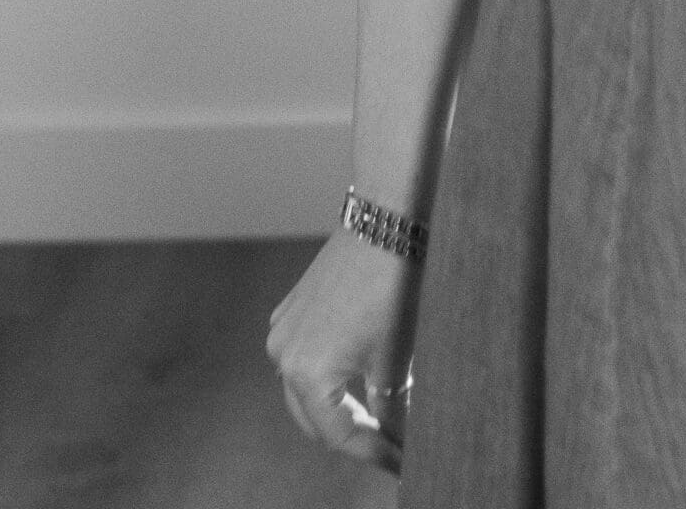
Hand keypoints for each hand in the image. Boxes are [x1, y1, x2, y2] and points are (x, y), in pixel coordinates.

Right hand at [266, 224, 424, 475]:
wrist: (386, 218)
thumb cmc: (394, 286)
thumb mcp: (397, 358)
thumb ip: (393, 411)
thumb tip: (400, 443)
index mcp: (306, 374)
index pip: (340, 436)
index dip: (375, 454)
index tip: (402, 466)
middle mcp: (283, 356)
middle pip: (319, 420)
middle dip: (355, 437)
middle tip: (394, 449)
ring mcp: (283, 331)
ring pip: (309, 393)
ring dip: (341, 409)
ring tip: (381, 421)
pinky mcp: (292, 310)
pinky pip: (306, 360)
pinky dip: (331, 378)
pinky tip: (361, 382)